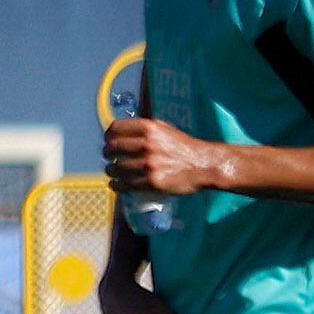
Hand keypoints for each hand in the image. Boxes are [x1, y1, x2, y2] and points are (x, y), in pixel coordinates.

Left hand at [103, 116, 228, 197]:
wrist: (205, 165)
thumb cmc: (185, 147)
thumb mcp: (165, 130)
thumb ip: (145, 130)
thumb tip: (122, 132)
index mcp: (149, 128)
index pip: (115, 129)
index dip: (108, 136)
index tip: (109, 141)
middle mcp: (147, 144)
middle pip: (112, 148)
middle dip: (108, 154)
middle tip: (110, 158)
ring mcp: (148, 164)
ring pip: (115, 168)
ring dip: (111, 171)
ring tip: (114, 172)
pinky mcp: (151, 181)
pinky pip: (124, 184)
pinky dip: (117, 185)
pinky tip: (116, 184)